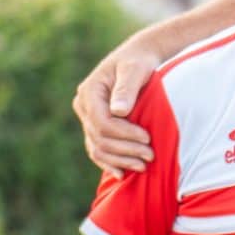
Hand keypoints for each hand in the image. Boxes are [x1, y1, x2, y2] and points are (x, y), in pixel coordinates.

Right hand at [75, 37, 164, 172]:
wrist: (137, 61)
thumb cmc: (138, 62)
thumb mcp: (134, 69)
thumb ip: (127, 88)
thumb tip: (119, 111)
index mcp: (89, 91)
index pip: (102, 122)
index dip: (124, 134)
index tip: (147, 138)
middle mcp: (83, 106)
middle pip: (100, 138)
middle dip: (125, 150)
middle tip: (151, 155)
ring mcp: (87, 118)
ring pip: (97, 148)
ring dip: (120, 160)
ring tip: (143, 166)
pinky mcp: (95, 127)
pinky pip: (97, 150)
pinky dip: (109, 163)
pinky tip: (123, 174)